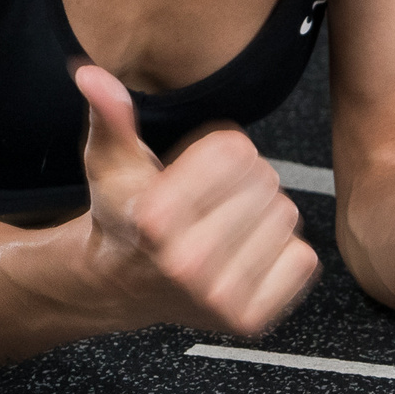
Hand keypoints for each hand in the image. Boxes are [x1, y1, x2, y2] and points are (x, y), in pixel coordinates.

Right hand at [75, 63, 318, 336]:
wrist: (124, 285)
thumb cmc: (125, 215)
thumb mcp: (112, 160)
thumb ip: (110, 114)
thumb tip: (91, 74)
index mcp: (154, 218)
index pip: (235, 151)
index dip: (217, 150)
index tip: (192, 169)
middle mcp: (186, 264)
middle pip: (264, 181)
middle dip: (243, 180)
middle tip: (210, 200)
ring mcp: (220, 298)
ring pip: (285, 216)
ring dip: (262, 214)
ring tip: (226, 225)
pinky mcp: (250, 319)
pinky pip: (303, 258)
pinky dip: (282, 251)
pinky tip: (245, 254)